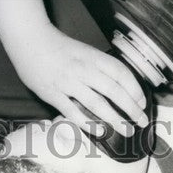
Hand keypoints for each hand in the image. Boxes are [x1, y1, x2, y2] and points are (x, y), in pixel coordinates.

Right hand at [10, 24, 148, 137]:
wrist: (30, 40)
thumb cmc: (59, 47)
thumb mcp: (84, 51)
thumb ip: (99, 67)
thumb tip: (120, 87)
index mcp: (93, 57)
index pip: (120, 73)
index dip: (134, 89)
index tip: (142, 103)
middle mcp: (83, 69)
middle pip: (113, 90)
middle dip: (131, 108)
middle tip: (142, 122)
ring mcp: (68, 82)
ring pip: (96, 103)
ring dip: (114, 119)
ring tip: (126, 131)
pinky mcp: (52, 94)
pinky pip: (72, 111)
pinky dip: (87, 123)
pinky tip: (99, 132)